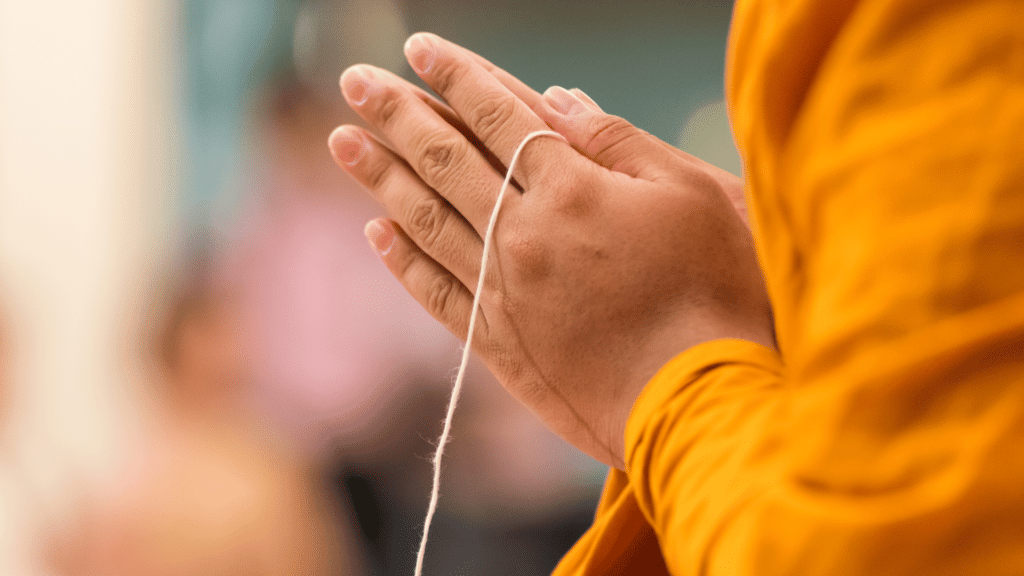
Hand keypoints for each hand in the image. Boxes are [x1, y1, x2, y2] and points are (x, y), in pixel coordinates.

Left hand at [328, 33, 773, 468]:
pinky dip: (403, 262)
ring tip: (342, 141)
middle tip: (354, 82)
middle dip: (396, 114)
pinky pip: (438, 293)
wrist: (700, 402)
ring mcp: (504, 291)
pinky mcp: (500, 344)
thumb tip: (556, 98)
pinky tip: (378, 233)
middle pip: (446, 161)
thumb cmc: (712, 293)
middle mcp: (523, 235)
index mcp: (571, 190)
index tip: (417, 48)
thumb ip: (618, 143)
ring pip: (427, 221)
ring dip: (380, 177)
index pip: (498, 115)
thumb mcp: (689, 193)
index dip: (456, 76)